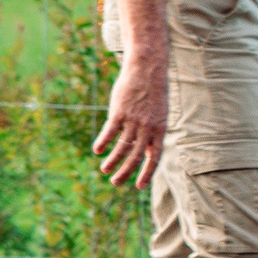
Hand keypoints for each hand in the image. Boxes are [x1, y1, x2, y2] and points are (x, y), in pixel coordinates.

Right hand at [93, 57, 169, 187]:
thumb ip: (152, 132)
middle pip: (136, 156)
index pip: (155, 157)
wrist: (148, 71)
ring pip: (122, 146)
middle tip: (116, 183)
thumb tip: (145, 149)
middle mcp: (148, 128)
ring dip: (112, 161)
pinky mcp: (119, 112)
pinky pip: (110, 131)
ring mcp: (134, 120)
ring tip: (105, 170)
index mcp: (160, 130)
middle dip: (126, 172)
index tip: (139, 187)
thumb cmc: (153, 94)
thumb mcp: (159, 114)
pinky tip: (97, 150)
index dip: (147, 172)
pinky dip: (103, 142)